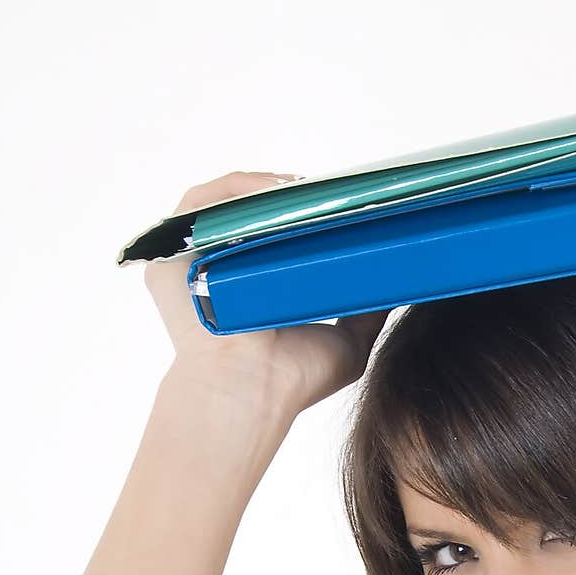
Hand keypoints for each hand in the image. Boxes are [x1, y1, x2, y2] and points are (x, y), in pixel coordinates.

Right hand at [144, 170, 390, 415]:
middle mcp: (220, 275)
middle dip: (288, 196)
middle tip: (328, 187)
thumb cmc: (294, 380)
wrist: (251, 389)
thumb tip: (405, 284)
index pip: (277, 237)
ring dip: (264, 189)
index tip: (341, 202)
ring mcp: (192, 264)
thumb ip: (369, 310)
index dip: (307, 214)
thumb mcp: (348, 343)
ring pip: (225, 207)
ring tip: (305, 186)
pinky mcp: (170, 256)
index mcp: (254, 292)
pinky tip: (273, 189)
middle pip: (251, 216)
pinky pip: (198, 205)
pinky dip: (233, 190)